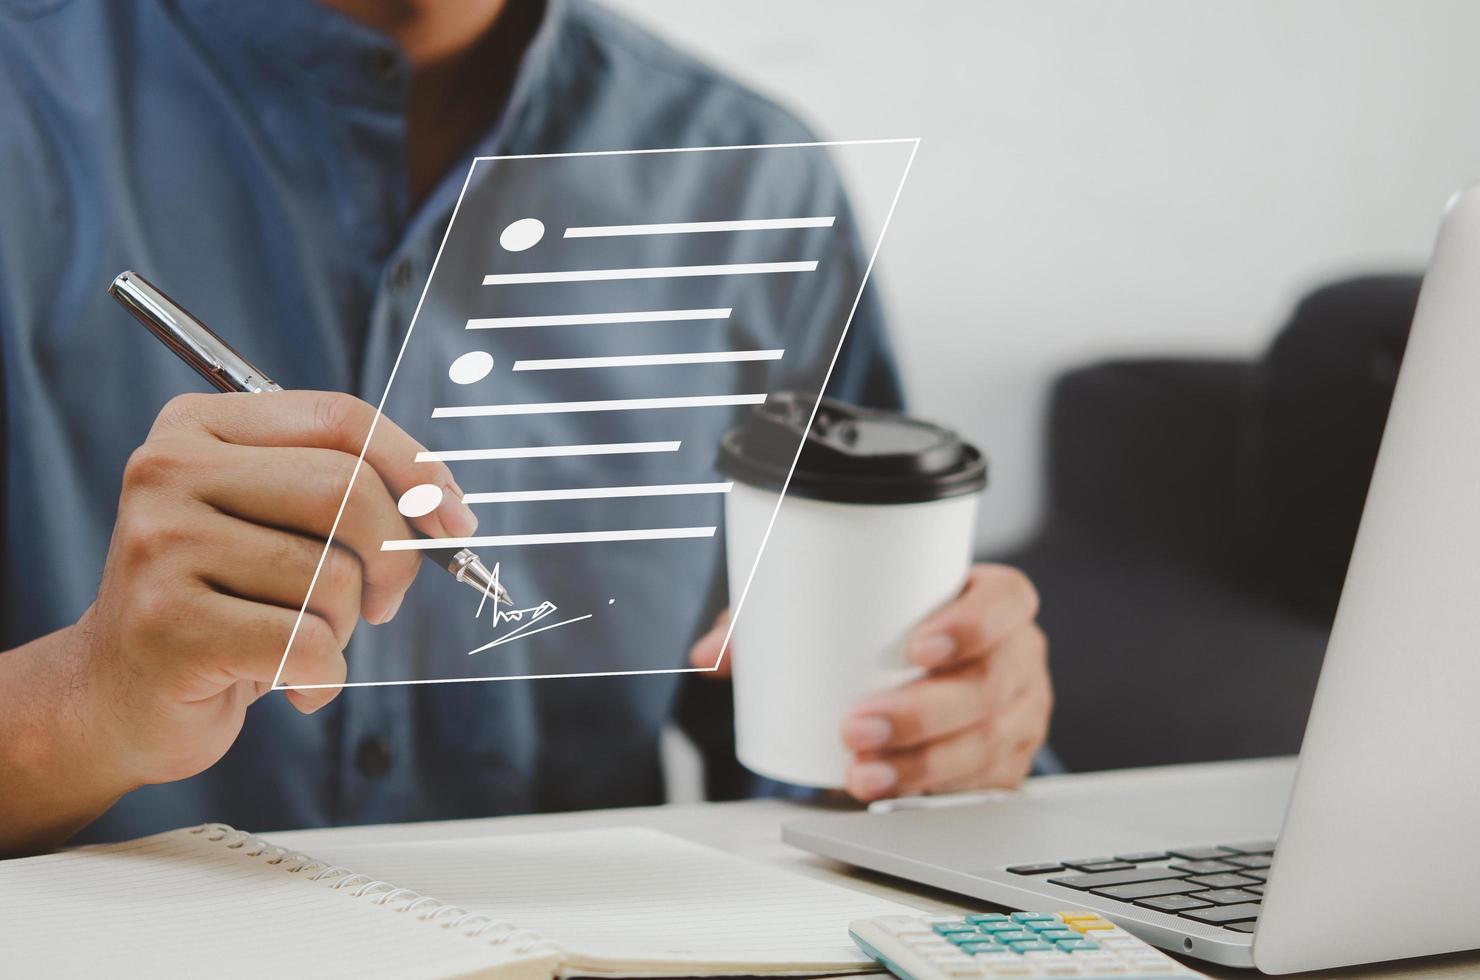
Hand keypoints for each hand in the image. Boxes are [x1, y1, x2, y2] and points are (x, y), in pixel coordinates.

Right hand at [75, 391, 475, 786]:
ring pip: (330, 576)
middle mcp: (168, 471)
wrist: (120, 696)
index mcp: (199, 427)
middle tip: (385, 601)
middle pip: (345, 489)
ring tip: (305, 642)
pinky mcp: (167, 623)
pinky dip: (323, 676)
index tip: (454, 520)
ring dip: (345, 627)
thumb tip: (445, 506)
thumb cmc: (224, 604)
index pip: (339, 418)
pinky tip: (293, 682)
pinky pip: (305, 644)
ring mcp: (160, 545)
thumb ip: (347, 492)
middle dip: (394, 557)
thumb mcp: (275, 525)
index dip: (415, 468)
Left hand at [689, 564, 1050, 801]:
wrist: (935, 667)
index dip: (973, 624)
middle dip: (922, 714)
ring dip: (921, 766)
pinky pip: (983, 786)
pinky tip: (895, 798)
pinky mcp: (1006, 763)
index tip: (919, 647)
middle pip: (989, 685)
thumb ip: (777, 618)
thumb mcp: (845, 608)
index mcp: (995, 601)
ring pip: (986, 744)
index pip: (1006, 602)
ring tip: (861, 775)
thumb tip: (706, 654)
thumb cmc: (894, 628)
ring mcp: (1018, 714)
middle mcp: (1015, 656)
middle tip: (858, 727)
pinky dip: (935, 795)